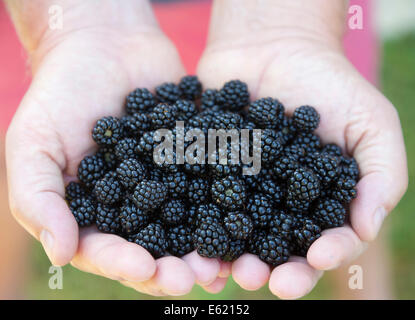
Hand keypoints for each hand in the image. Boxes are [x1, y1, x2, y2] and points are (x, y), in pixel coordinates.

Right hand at [6, 0, 227, 295]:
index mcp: (93, 211)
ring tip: (224, 265)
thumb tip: (60, 253)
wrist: (106, 46)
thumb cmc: (61, 94)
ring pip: (188, 226)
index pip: (106, 250)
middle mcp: (134, 206)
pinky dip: (228, 203)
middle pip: (153, 248)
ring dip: (206, 248)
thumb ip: (38, 197)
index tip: (146, 270)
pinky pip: (212, 186)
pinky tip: (246, 219)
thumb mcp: (34, 143)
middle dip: (173, 267)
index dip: (124, 264)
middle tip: (196, 278)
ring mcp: (168, 185)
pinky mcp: (195, 162)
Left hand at [197, 0, 407, 297]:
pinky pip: (195, 197)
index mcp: (316, 204)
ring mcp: (236, 191)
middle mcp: (275, 205)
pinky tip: (183, 233)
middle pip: (272, 248)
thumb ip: (380, 177)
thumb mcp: (372, 125)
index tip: (318, 258)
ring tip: (218, 268)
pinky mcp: (204, 171)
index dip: (325, 254)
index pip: (325, 240)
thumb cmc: (331, 85)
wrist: (276, 46)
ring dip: (223, 254)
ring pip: (230, 233)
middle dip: (266, 267)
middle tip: (255, 277)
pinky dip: (188, 216)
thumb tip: (366, 229)